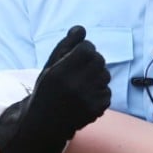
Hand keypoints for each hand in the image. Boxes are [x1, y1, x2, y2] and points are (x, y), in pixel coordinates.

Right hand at [0, 26, 110, 152]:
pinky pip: (107, 91)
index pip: (87, 48)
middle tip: (81, 68)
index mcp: (60, 72)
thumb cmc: (46, 90)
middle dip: (92, 60)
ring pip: (105, 75)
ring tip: (82, 83)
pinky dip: (99, 91)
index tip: (77, 55)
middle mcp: (74, 85)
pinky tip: (86, 96)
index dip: (84, 48)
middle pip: (99, 60)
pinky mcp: (96, 109)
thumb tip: (81, 29)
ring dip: (97, 75)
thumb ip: (65, 46)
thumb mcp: (49, 66)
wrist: (45, 124)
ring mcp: (87, 99)